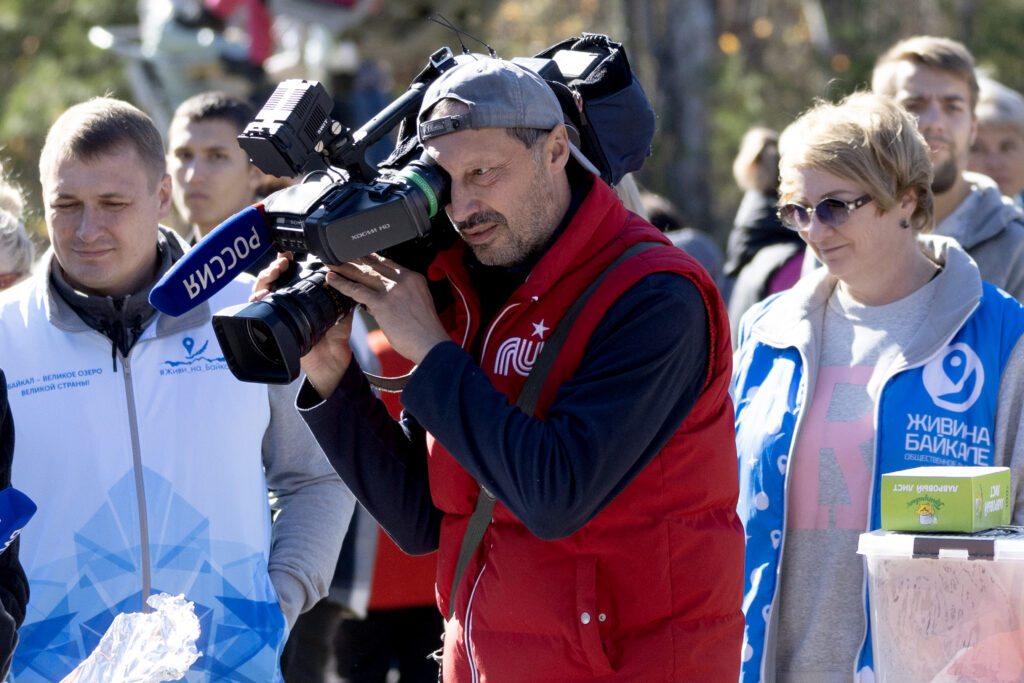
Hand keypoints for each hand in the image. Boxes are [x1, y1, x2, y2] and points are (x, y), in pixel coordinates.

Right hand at [251, 252, 353, 397]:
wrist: (333, 358)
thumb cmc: (336, 334)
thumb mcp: (342, 308)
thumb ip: (342, 291)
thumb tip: (345, 271)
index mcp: (302, 295)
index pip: (288, 274)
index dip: (284, 262)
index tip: (288, 254)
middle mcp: (288, 302)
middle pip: (272, 279)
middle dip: (274, 267)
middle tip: (281, 263)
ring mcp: (278, 313)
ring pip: (262, 290)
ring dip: (264, 278)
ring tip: (273, 272)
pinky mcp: (272, 326)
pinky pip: (258, 312)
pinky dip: (256, 301)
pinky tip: (261, 295)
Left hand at [326, 254, 449, 364]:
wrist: (432, 344)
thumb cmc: (425, 331)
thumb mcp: (418, 303)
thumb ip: (399, 296)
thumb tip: (375, 300)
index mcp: (413, 278)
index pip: (387, 262)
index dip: (370, 258)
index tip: (359, 256)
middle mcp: (403, 279)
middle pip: (373, 265)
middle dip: (354, 260)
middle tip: (339, 256)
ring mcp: (392, 289)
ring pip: (363, 274)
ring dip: (345, 268)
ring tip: (332, 264)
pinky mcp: (382, 302)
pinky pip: (357, 290)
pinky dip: (342, 284)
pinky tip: (332, 279)